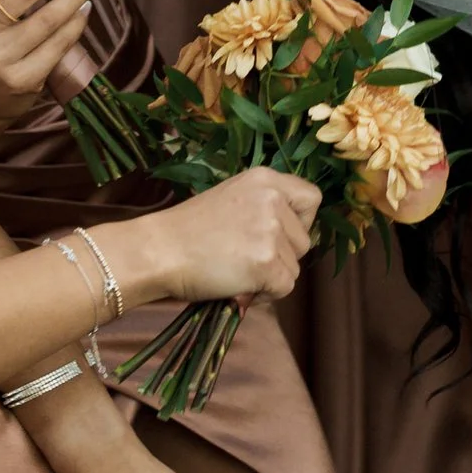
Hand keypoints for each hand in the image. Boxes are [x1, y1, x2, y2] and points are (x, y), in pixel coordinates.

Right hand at [134, 168, 321, 304]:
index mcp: (265, 178)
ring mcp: (271, 231)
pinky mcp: (266, 262)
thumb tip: (290, 235)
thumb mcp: (231, 197)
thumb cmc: (188, 229)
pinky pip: (285, 287)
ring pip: (295, 266)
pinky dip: (266, 294)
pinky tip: (240, 285)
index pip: (312, 198)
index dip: (301, 221)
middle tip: (246, 257)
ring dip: (272, 275)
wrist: (159, 250)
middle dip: (282, 255)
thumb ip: (263, 206)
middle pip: (304, 239)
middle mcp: (273, 199)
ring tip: (237, 270)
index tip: (280, 234)